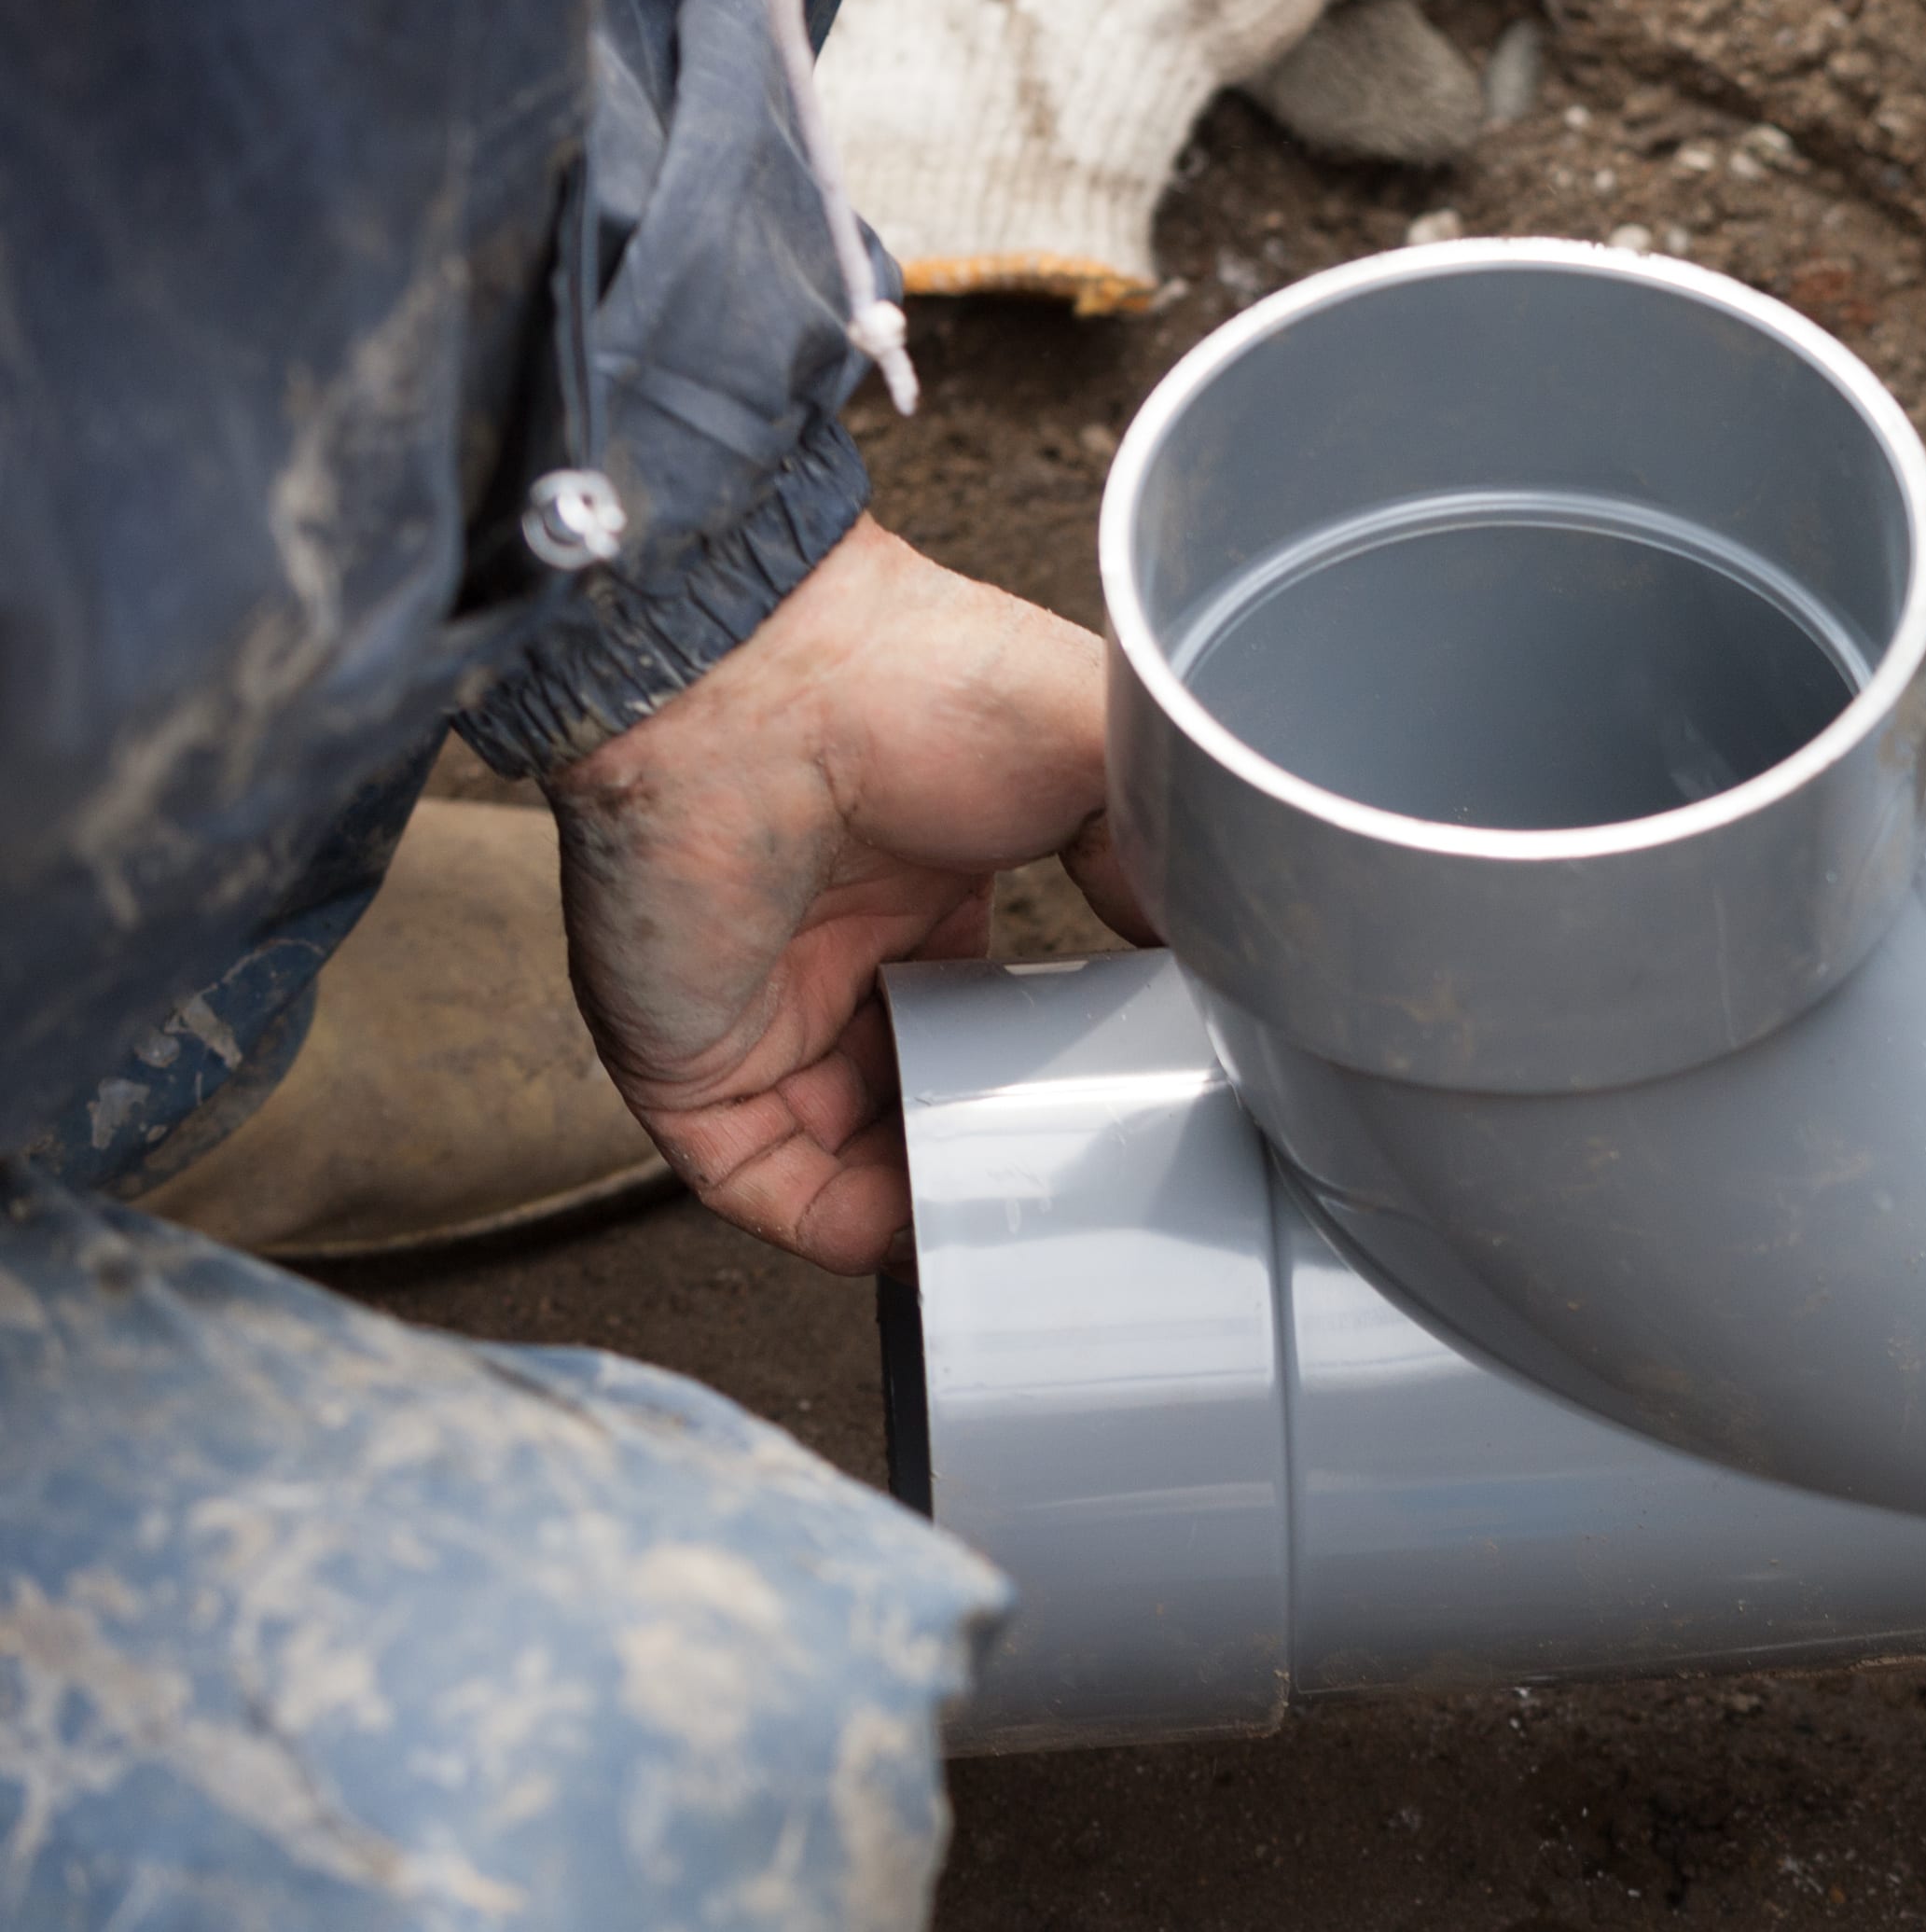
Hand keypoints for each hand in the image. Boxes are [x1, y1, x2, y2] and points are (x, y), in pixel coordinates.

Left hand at [549, 520, 1153, 1272]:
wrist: (767, 682)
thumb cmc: (922, 678)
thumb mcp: (1108, 756)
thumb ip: (1167, 859)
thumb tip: (1229, 956)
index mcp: (925, 875)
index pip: (991, 1006)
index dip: (1055, 1065)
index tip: (1135, 1107)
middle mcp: (838, 949)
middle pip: (925, 1091)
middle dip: (1000, 1150)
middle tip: (1093, 1192)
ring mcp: (760, 1011)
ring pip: (852, 1156)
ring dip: (933, 1210)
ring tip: (1031, 1244)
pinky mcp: (691, 1066)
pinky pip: (766, 1187)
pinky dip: (845, 1234)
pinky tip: (930, 1252)